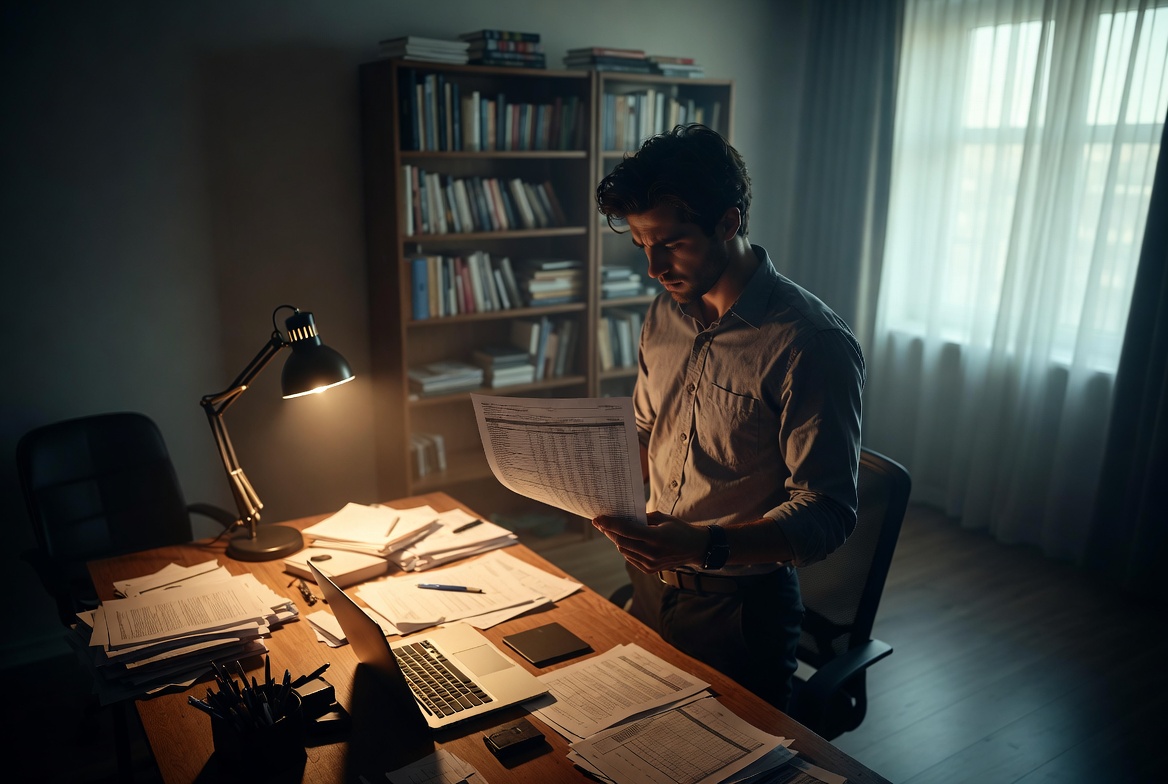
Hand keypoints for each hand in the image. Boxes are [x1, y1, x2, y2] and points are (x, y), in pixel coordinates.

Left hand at [592, 511, 707, 572]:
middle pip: (621, 541)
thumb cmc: (680, 529)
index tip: (598, 518)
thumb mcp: (663, 518)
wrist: (696, 549)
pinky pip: (630, 557)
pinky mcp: (649, 570)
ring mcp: (650, 564)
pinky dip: (625, 548)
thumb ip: (643, 518)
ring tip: (612, 529)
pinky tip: (625, 540)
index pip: (626, 530)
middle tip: (600, 522)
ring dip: (616, 539)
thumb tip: (623, 518)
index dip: (609, 523)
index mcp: (657, 537)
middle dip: (608, 531)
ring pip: (623, 550)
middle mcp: (652, 553)